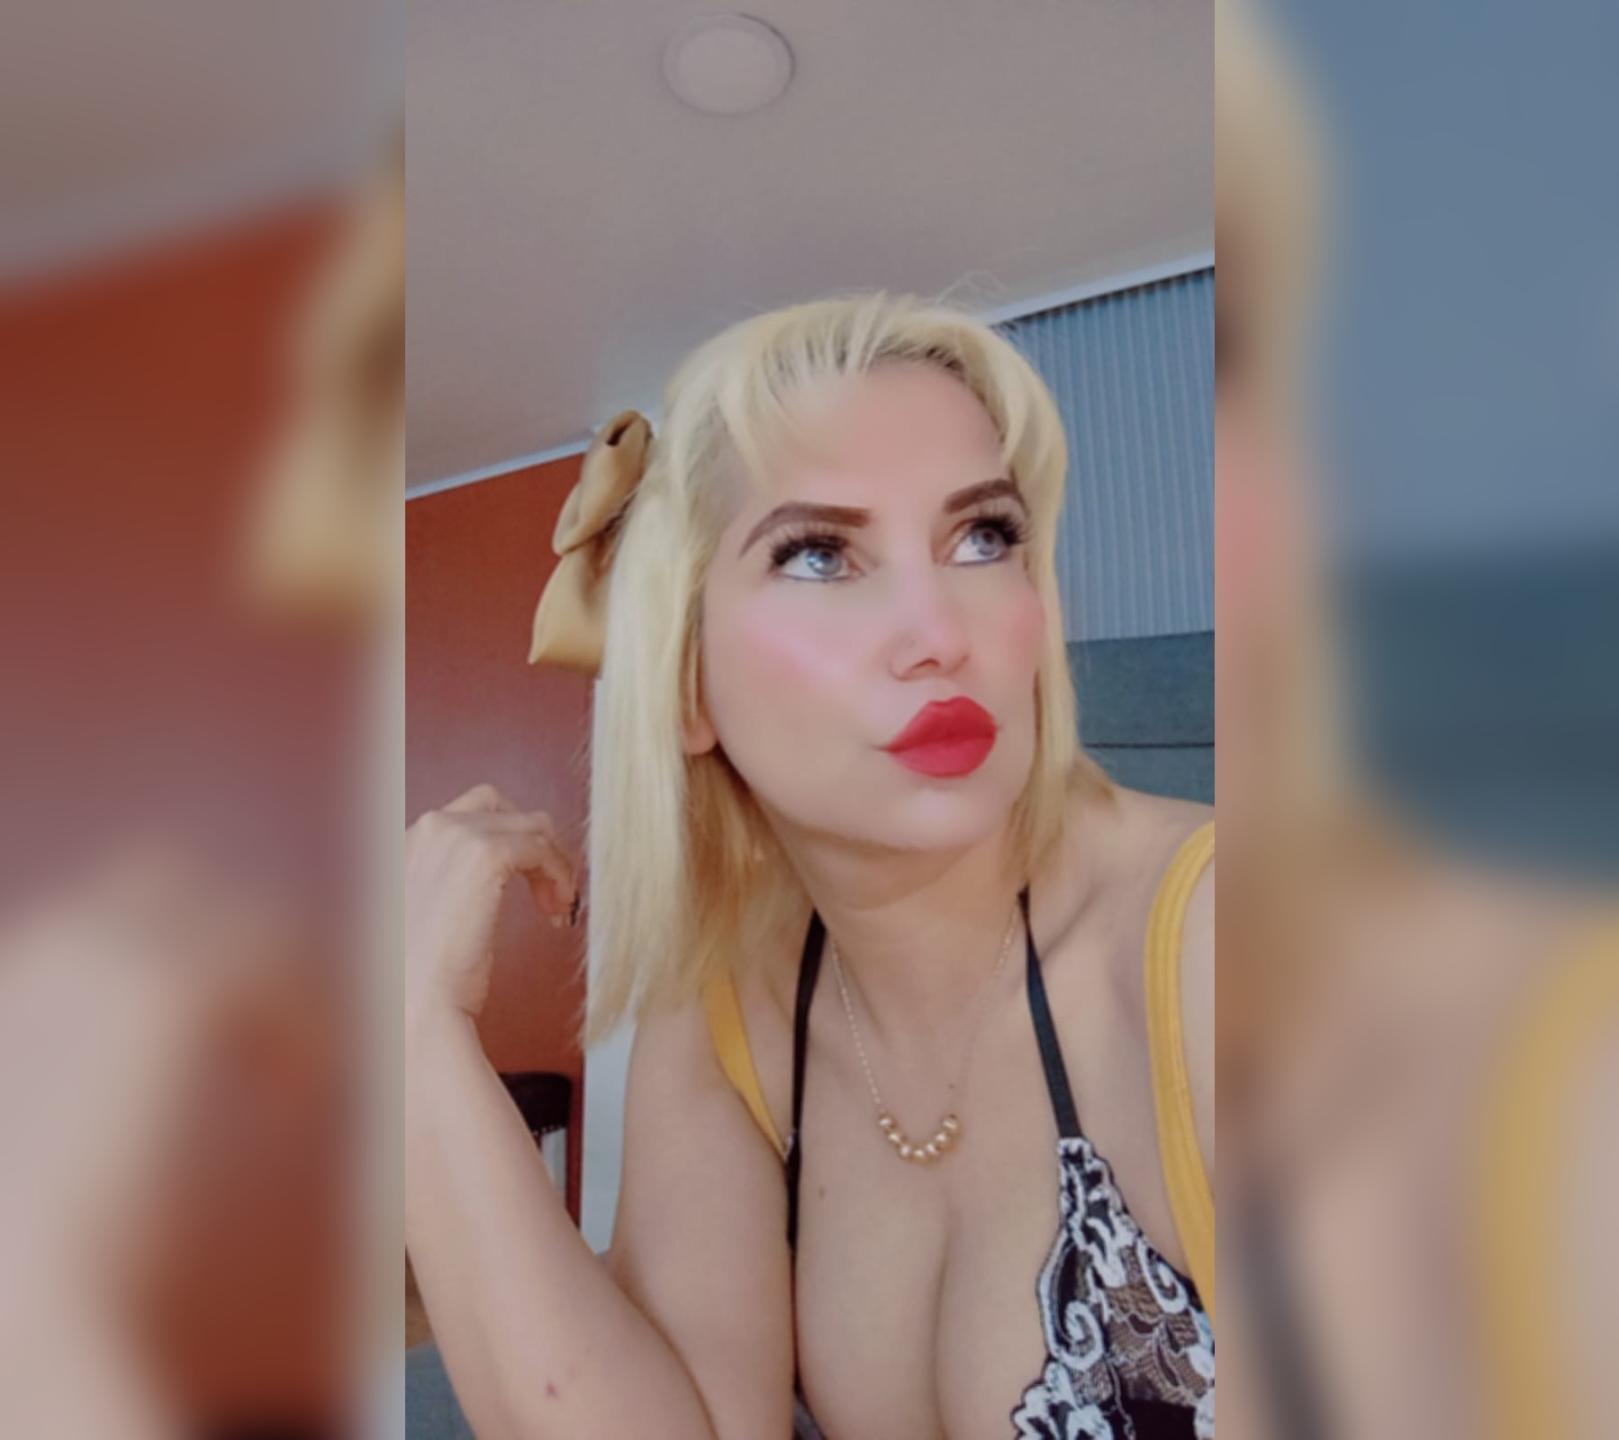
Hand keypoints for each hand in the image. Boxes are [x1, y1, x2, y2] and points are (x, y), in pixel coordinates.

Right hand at [405, 782, 577, 1030]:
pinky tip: (559, 909)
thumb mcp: (427, 915)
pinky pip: (543, 848)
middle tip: (551, 889)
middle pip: (505, 809)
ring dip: (554, 862)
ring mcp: (459, 834)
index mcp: (412, 841)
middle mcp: (431, 826)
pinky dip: (560, 874)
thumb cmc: (422, 977)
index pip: (473, 814)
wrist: (416, 1002)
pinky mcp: (487, 853)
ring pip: (532, 826)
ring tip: (558, 907)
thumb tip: (486, 883)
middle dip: (534, 842)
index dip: (509, 842)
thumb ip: (448, 885)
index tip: (527, 881)